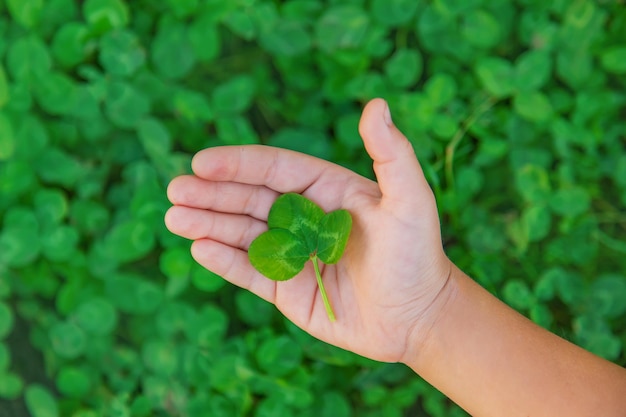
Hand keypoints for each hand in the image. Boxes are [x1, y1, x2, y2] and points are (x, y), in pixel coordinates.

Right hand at [165, 99, 452, 363]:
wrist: (418, 318)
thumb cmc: (417, 255)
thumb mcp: (410, 200)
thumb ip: (391, 154)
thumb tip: (376, 103)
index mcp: (325, 189)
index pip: (274, 169)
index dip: (238, 164)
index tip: (203, 162)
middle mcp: (303, 217)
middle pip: (249, 198)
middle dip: (212, 194)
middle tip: (175, 190)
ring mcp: (292, 254)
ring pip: (242, 233)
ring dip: (208, 223)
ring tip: (175, 217)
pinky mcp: (286, 289)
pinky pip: (249, 272)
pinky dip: (223, 261)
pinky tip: (199, 248)